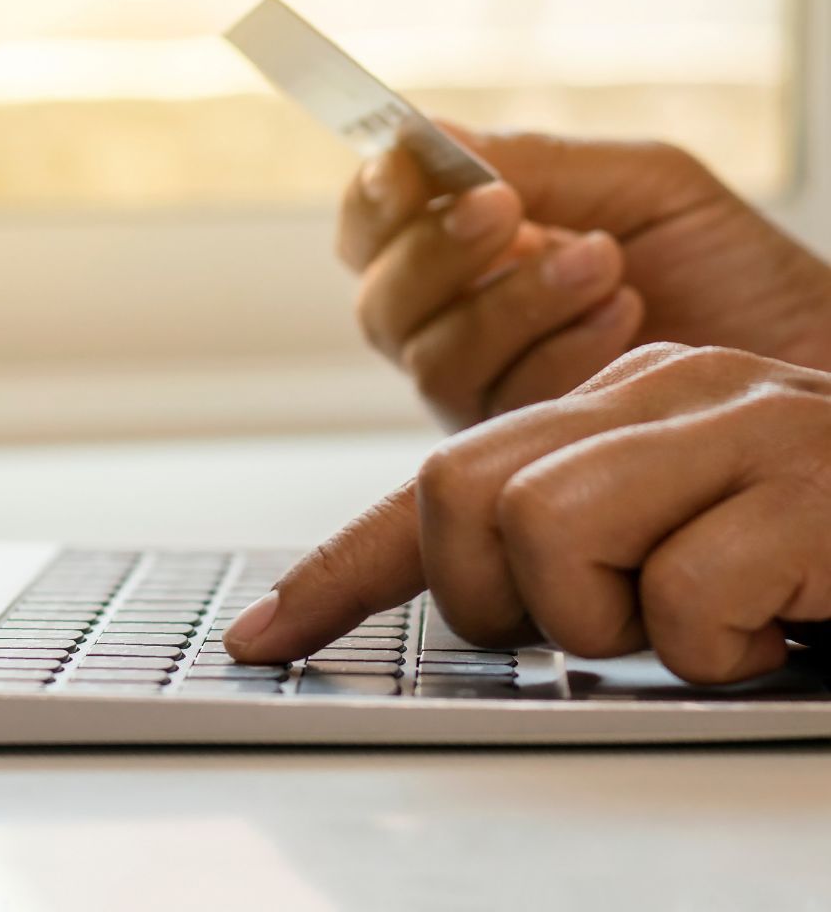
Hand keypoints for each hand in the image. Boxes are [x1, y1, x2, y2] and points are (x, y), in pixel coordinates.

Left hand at [225, 344, 830, 683]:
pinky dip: (719, 646)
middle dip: (503, 596)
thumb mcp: (666, 530)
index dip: (338, 571)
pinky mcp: (811, 485)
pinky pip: (686, 593)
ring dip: (617, 621)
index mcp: (607, 404)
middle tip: (602, 619)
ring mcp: (734, 426)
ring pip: (552, 532)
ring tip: (704, 620)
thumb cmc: (809, 544)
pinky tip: (778, 624)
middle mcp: (657, 394)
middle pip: (463, 495)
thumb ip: (571, 535)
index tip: (265, 638)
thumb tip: (475, 587)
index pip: (433, 484)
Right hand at [338, 132, 830, 429]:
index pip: (375, 232)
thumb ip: (532, 164)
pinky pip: (494, 406)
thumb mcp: (640, 186)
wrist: (814, 362)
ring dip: (511, 301)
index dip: (374, 201)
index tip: (407, 168)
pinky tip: (626, 322)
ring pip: (431, 356)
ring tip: (604, 263)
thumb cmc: (735, 273)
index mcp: (478, 256)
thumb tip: (427, 138)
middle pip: (382, 302)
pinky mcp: (525, 454)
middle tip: (506, 210)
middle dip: (435, 252)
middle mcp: (465, 328)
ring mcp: (491, 396)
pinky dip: (556, 352)